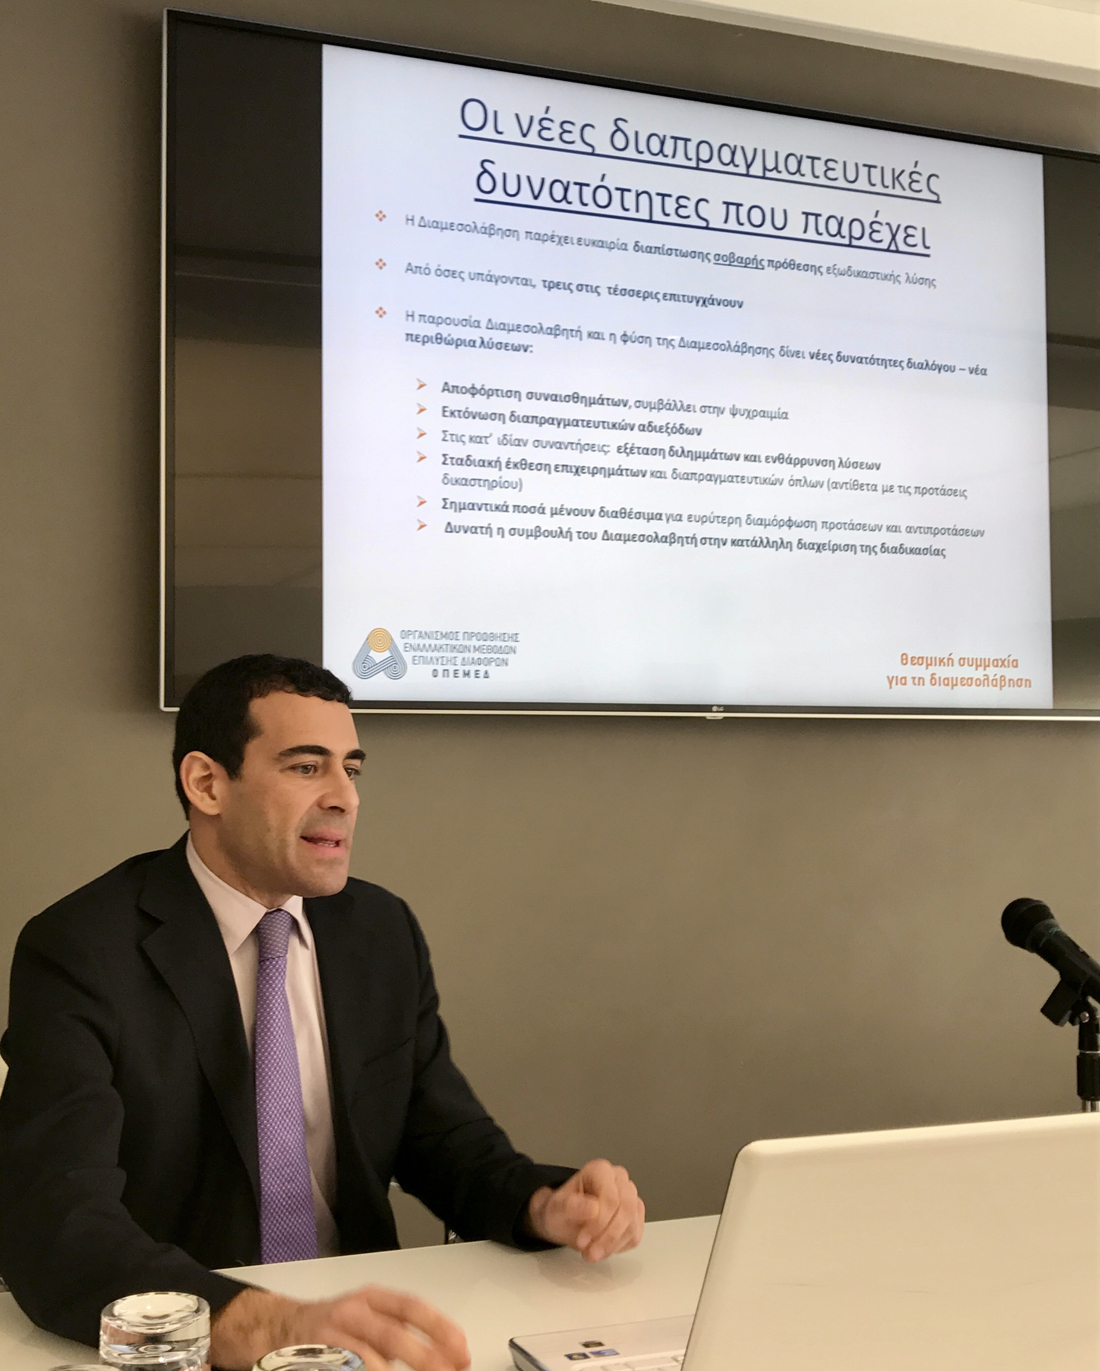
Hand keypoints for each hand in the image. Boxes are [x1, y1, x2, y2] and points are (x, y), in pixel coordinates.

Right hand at [210, 1285, 469, 1370]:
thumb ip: (399, 1329)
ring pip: (370, 1360)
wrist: (277, 1327)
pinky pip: (346, 1370)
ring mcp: (331, 1336)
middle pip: (394, 1336)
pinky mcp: (313, 1359)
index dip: (439, 1329)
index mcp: (372, 1298)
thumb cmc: (333, 1325)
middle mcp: (352, 1312)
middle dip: (425, 1358)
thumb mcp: (368, 1315)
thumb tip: (444, 1353)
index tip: (461, 1350)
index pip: (412, 1308)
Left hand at [526, 1159, 644, 1261]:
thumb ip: (572, 1206)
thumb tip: (593, 1208)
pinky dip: (618, 1248)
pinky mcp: (635, 1216)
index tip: (582, 1241)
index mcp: (600, 1170)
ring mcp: (630, 1196)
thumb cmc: (561, 1211)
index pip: (611, 1198)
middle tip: (589, 1253)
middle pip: (626, 1210)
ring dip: (611, 1245)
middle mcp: (619, 1179)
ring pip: (632, 1225)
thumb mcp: (557, 1209)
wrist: (564, 1221)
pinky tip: (601, 1248)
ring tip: (591, 1253)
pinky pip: (635, 1235)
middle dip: (608, 1237)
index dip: (599, 1223)